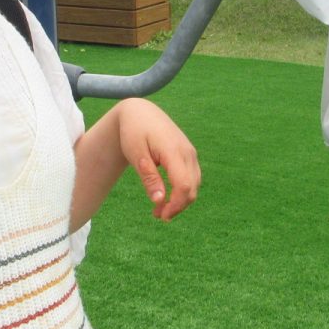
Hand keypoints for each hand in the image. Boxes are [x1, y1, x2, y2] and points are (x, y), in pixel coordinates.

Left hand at [115, 99, 200, 220]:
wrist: (140, 112)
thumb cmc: (134, 132)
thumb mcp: (136, 155)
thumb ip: (149, 178)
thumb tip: (160, 201)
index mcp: (173, 151)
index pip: (184, 185)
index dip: (176, 205)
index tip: (161, 216)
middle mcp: (187, 152)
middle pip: (192, 188)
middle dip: (178, 206)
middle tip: (158, 216)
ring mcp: (190, 153)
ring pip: (194, 184)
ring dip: (180, 200)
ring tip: (159, 209)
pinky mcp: (189, 155)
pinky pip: (191, 177)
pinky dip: (182, 190)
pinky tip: (167, 196)